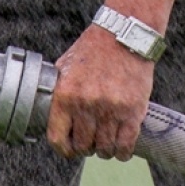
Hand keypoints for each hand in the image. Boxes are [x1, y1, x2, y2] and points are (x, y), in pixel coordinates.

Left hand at [47, 24, 155, 160]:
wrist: (124, 34)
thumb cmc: (93, 50)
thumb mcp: (66, 68)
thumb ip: (59, 94)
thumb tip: (51, 117)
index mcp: (66, 95)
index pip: (58, 138)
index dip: (64, 150)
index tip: (71, 149)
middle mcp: (86, 104)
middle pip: (84, 146)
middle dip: (87, 148)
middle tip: (92, 142)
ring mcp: (111, 109)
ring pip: (105, 149)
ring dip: (106, 150)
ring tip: (107, 143)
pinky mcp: (133, 111)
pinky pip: (126, 144)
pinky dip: (123, 151)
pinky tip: (121, 147)